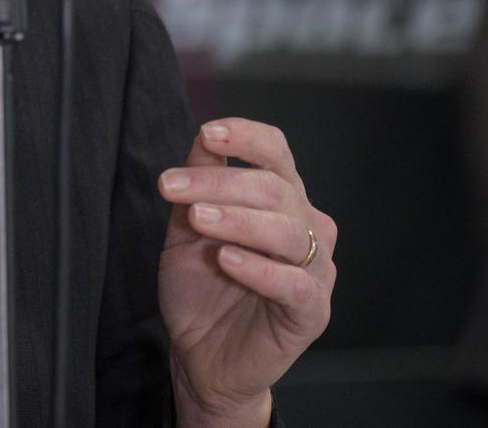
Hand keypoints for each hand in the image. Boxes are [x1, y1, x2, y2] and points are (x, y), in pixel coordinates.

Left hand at [157, 118, 336, 426]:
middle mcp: (306, 225)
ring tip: (197, 219)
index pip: (276, 152)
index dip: (246, 138)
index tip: (208, 134)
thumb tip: (204, 137)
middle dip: (220, 183)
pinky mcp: (312, 311)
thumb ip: (200, 181)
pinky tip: (227, 259)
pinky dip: (260, 268)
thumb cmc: (201, 284)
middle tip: (171, 187)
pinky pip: (295, 284)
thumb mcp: (187, 225)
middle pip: (275, 188)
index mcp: (280, 197)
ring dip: (238, 220)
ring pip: (289, 232)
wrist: (201, 352)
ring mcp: (315, 269)